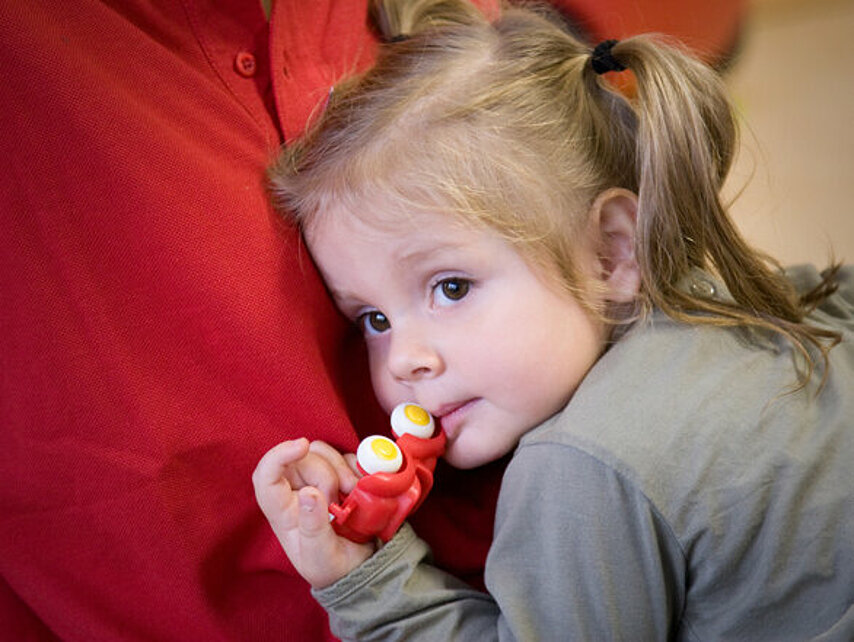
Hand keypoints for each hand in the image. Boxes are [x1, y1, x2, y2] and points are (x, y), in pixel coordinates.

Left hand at [253, 438, 375, 587]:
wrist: (359, 568)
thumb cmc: (332, 566)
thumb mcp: (321, 555)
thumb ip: (314, 527)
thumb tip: (309, 494)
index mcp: (282, 511)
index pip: (266, 476)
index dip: (278, 455)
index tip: (301, 446)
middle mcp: (296, 491)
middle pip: (302, 458)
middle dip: (326, 473)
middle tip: (341, 499)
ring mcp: (318, 481)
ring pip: (322, 451)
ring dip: (343, 469)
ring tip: (353, 495)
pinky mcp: (340, 475)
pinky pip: (346, 455)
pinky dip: (356, 467)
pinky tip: (361, 489)